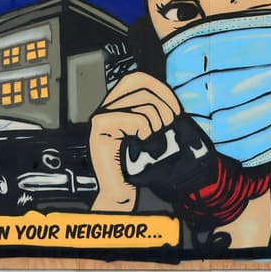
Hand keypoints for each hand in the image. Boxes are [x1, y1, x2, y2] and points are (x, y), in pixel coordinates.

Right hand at [89, 71, 181, 210]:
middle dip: (162, 107)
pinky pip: (134, 118)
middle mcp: (105, 108)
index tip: (173, 112)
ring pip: (141, 103)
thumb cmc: (137, 167)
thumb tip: (166, 93)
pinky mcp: (98, 130)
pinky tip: (142, 144)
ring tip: (153, 141)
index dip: (160, 89)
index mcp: (117, 106)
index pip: (138, 78)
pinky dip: (146, 131)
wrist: (119, 192)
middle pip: (140, 87)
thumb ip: (155, 112)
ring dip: (156, 123)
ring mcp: (100, 117)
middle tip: (164, 129)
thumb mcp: (151, 133)